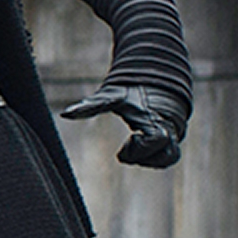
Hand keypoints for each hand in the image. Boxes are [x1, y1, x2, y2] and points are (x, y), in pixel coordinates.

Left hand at [59, 83, 185, 169]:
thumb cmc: (131, 89)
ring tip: (132, 149)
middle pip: (167, 155)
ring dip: (150, 160)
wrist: (155, 78)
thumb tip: (65, 113)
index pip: (158, 140)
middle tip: (125, 148)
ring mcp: (172, 133)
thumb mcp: (111, 96)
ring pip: (170, 157)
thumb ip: (91, 106)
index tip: (124, 144)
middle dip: (143, 156)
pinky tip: (138, 149)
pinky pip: (168, 155)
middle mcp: (167, 127)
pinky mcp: (171, 138)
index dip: (140, 148)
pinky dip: (154, 157)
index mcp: (154, 118)